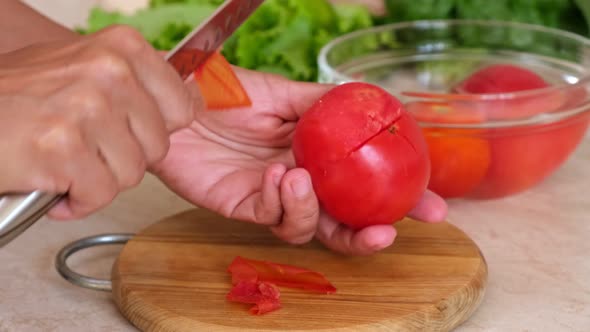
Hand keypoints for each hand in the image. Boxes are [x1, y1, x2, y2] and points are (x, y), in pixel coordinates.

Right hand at [0, 25, 201, 219]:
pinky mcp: (63, 147)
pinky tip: (52, 180)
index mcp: (122, 49)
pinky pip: (100, 194)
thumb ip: (138, 84)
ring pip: (131, 174)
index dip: (154, 130)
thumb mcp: (84, 70)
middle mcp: (109, 72)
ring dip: (98, 179)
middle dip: (123, 158)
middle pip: (157, 146)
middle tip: (84, 146)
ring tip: (64, 159)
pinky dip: (76, 200)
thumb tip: (191, 101)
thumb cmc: (19, 98)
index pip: (182, 107)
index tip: (127, 130)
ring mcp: (86, 108)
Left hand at [153, 68, 447, 254]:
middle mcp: (301, 180)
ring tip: (300, 177)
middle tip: (389, 232)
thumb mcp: (283, 92)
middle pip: (343, 220)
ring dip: (314, 209)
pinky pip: (273, 217)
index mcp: (317, 155)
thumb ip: (326, 104)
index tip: (432, 207)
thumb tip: (375, 106)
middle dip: (370, 232)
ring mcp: (273, 197)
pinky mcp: (244, 207)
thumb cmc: (228, 93)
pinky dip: (279, 199)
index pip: (364, 183)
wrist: (178, 100)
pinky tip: (275, 173)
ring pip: (310, 228)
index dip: (397, 199)